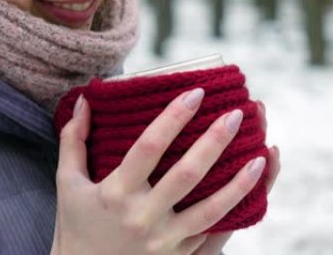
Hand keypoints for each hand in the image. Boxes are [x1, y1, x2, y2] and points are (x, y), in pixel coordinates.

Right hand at [51, 89, 268, 254]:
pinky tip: (252, 190)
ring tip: (264, 155)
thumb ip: (74, 140)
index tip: (196, 93)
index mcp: (115, 193)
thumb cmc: (75, 223)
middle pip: (187, 174)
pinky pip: (212, 232)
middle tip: (237, 114)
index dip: (173, 118)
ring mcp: (163, 240)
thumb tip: (85, 99)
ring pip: (211, 209)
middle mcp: (142, 217)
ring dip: (240, 182)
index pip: (148, 148)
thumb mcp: (68, 182)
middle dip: (215, 141)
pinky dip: (234, 209)